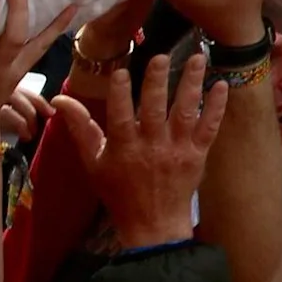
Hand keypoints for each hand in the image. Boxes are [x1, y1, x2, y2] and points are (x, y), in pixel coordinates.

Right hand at [49, 46, 227, 250]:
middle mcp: (151, 147)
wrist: (153, 225)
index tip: (121, 71)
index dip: (120, 94)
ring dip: (191, 84)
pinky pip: (208, 128)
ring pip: (184, 113)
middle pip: (154, 109)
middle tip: (162, 56)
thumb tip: (59, 101)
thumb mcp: (93, 163)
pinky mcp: (197, 155)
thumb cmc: (119, 192)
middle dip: (158, 82)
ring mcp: (177, 150)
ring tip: (198, 58)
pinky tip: (221, 85)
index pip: (120, 116)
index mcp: (124, 148)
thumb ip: (81, 129)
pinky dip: (216, 107)